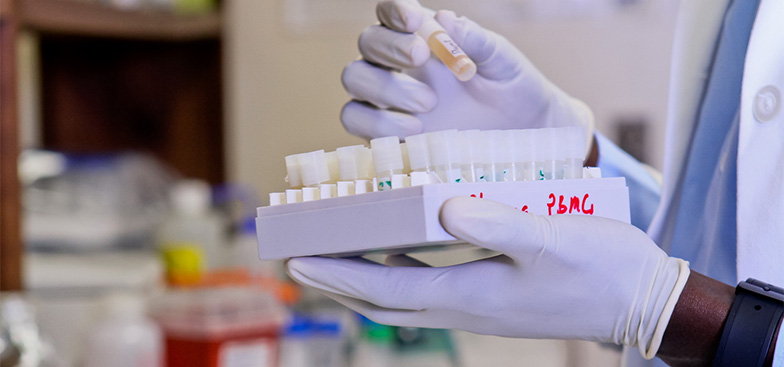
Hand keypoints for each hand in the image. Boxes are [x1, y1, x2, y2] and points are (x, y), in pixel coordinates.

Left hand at [287, 197, 689, 358]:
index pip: (387, 289)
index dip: (340, 276)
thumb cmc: (601, 269)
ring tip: (338, 260)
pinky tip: (401, 255)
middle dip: (340, 284)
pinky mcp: (494, 298)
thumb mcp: (550, 239)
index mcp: (472, 295)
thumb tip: (443, 208)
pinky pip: (432, 290)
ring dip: (366, 282)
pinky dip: (402, 275)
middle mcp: (467, 306)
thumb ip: (495, 223)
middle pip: (386, 302)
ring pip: (406, 298)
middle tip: (302, 263)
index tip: (299, 262)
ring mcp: (480, 305)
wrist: (640, 302)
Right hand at [341, 0, 593, 145]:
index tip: (415, 20)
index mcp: (423, 34)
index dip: (395, 10)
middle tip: (421, 58)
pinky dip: (377, 122)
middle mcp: (398, 62)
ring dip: (385, 86)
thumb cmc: (511, 88)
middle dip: (389, 46)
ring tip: (429, 103)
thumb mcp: (501, 59)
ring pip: (355, 77)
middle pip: (367, 42)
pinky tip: (415, 129)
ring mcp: (387, 97)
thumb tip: (444, 19)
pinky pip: (356, 118)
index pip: (392, 12)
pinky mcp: (383, 131)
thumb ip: (474, 39)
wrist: (521, 134)